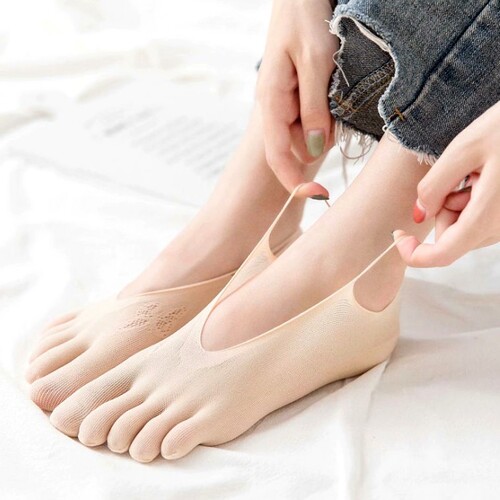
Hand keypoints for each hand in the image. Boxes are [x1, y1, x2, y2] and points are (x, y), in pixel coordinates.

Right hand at [256, 0, 337, 198]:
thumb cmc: (305, 14)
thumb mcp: (317, 61)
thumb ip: (315, 108)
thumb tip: (316, 150)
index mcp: (271, 102)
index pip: (278, 156)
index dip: (295, 181)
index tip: (318, 195)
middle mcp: (275, 107)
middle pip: (296, 147)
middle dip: (320, 141)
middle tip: (337, 106)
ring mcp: (286, 101)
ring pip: (307, 133)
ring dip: (327, 123)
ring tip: (334, 85)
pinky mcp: (297, 94)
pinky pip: (313, 116)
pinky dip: (327, 110)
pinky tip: (332, 84)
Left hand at [394, 100, 499, 266]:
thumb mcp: (464, 149)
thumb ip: (434, 185)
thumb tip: (420, 213)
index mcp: (487, 217)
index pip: (442, 255)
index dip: (413, 252)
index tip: (399, 234)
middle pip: (451, 237)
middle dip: (442, 209)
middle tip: (459, 176)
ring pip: (465, 226)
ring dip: (459, 201)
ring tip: (479, 170)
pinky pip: (481, 216)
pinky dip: (473, 198)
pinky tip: (487, 174)